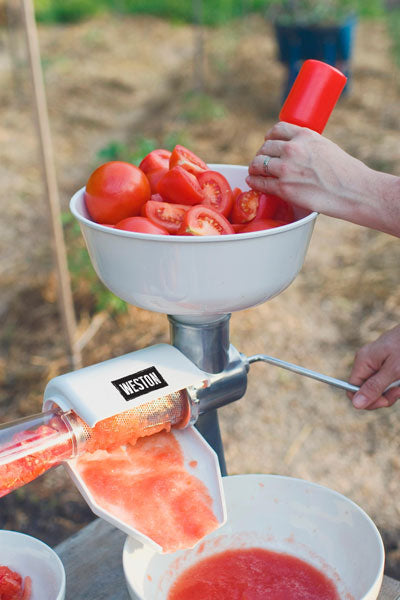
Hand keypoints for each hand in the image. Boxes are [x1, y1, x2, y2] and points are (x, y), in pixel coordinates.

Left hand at [246, 122, 399, 236]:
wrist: (353, 190)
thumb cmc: (345, 172)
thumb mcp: (326, 147)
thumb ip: (308, 148)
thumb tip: (297, 155)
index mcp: (305, 135)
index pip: (277, 130)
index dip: (270, 137)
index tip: (268, 142)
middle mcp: (293, 149)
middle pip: (265, 148)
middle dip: (262, 155)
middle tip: (262, 162)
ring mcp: (286, 169)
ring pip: (259, 164)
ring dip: (255, 168)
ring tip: (255, 172)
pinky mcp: (284, 188)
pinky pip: (261, 183)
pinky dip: (254, 182)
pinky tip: (253, 181)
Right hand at [349, 325, 399, 409]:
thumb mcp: (393, 370)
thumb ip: (374, 387)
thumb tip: (355, 404)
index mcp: (363, 361)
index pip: (353, 389)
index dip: (367, 400)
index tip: (385, 402)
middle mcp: (367, 362)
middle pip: (369, 390)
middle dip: (386, 394)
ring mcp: (378, 362)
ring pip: (382, 386)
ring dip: (396, 389)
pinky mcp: (388, 362)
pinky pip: (390, 379)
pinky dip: (399, 383)